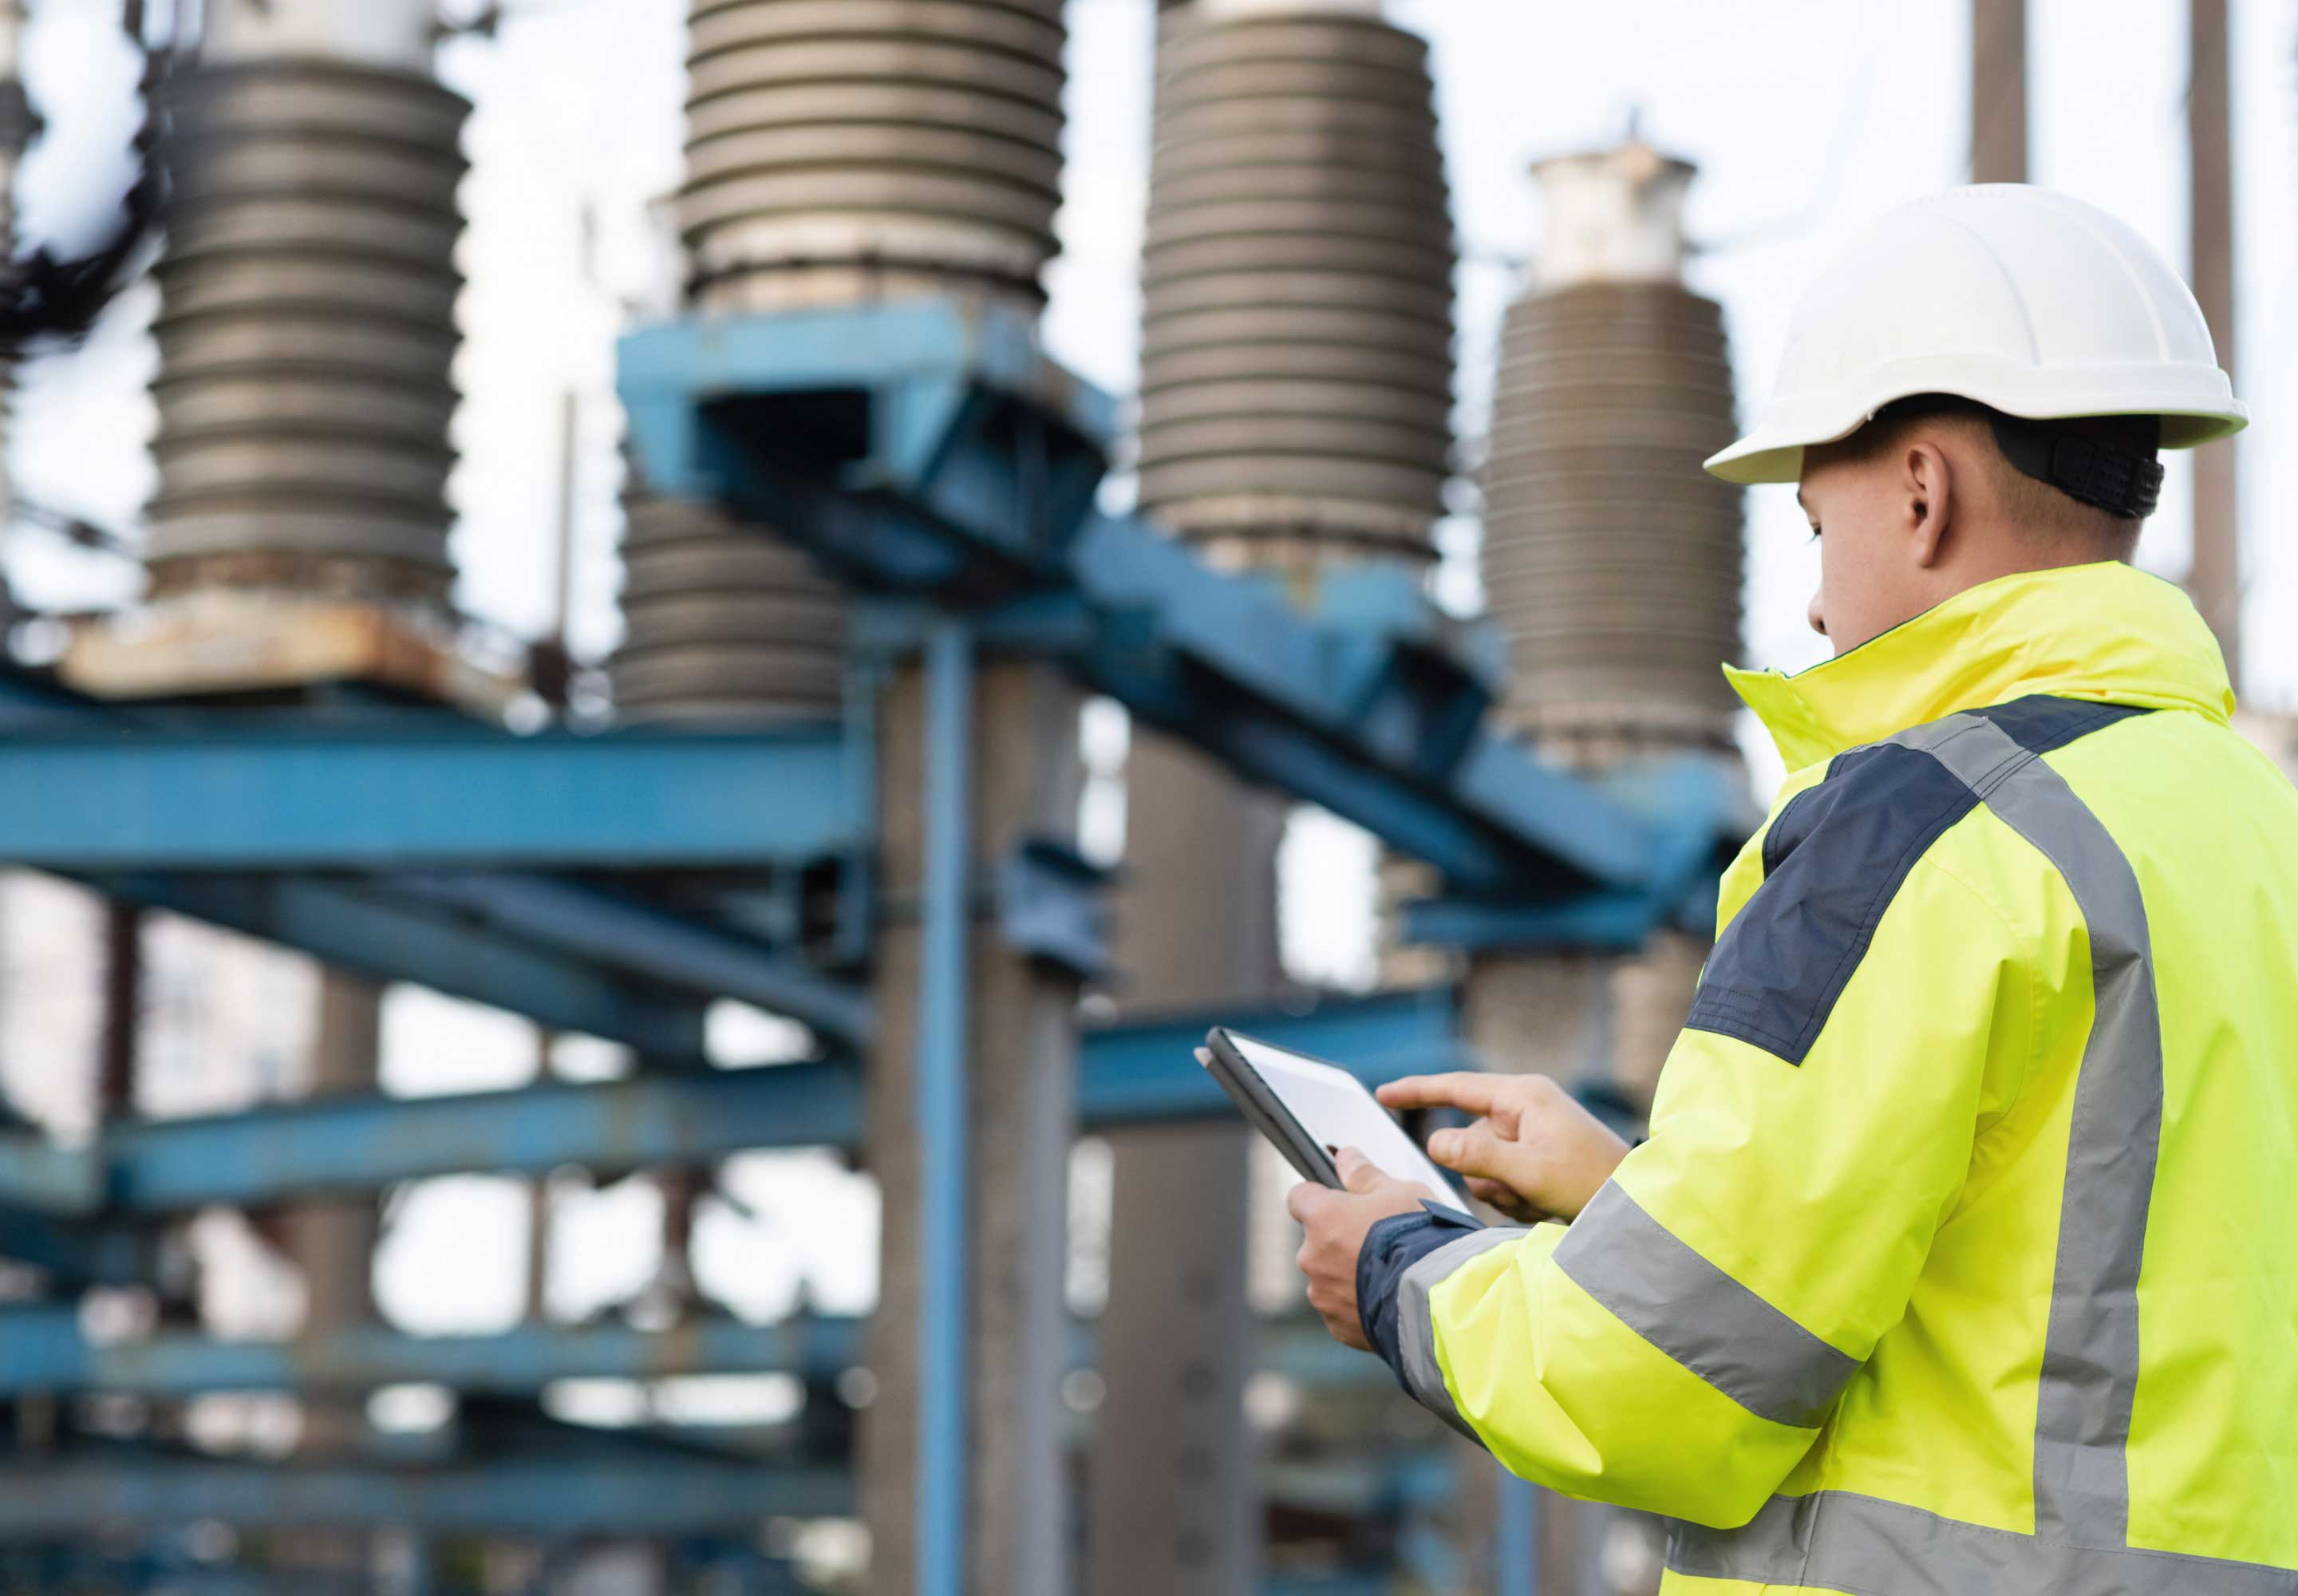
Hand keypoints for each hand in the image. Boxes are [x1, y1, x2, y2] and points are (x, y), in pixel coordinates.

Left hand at [1285, 1148, 1428, 1349]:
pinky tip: (1389, 1298)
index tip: (1338, 1200)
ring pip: (1328, 1278)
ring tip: (1389, 1273)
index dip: (1318, 1197)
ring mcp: (1323, 1296)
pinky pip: (1342, 1310)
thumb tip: (1344, 1157)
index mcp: (1322, 1218)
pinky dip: (1359, 1305)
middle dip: (1340, 1240)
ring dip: (1348, 1274)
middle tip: (1378, 1241)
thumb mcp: (1400, 1192)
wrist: (1439, 1299)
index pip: (1299, 1198)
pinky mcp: (1338, 1327)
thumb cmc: (1420, 1238)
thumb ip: (1365, 1175)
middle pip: (1316, 1242)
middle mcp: (1313, 1257)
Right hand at [1376, 1072, 1628, 1222]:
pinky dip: (1514, 1198)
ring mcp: (1530, 1135)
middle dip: (1486, 1175)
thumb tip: (1434, 1143)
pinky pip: (1501, 1180)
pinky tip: (1544, 1204)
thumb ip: (1477, 1156)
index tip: (1384, 1094)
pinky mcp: (1536, 1157)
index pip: (1456, 1088)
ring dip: (1502, 1192)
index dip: (1416, 1092)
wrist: (1636, 1206)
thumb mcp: (1530, 1172)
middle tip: (1521, 1192)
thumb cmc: (1592, 1182)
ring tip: (1540, 1200)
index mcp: (1523, 1097)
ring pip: (1482, 1168)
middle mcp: (1523, 1110)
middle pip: (1469, 1141)